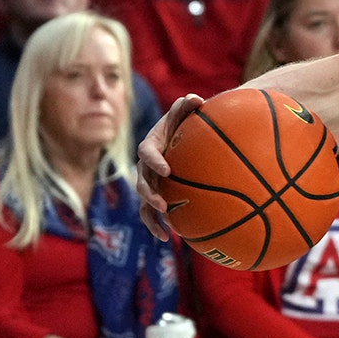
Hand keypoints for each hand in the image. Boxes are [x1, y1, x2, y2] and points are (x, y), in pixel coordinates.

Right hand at [137, 94, 204, 239]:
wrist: (182, 136)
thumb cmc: (184, 122)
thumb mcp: (184, 112)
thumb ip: (188, 105)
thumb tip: (197, 99)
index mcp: (150, 145)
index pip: (146, 153)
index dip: (154, 161)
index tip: (167, 169)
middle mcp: (145, 166)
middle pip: (141, 182)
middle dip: (150, 194)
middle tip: (163, 203)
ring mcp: (149, 182)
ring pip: (144, 202)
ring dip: (151, 216)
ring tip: (164, 227)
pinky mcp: (156, 194)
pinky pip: (152, 214)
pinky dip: (157, 225)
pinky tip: (168, 238)